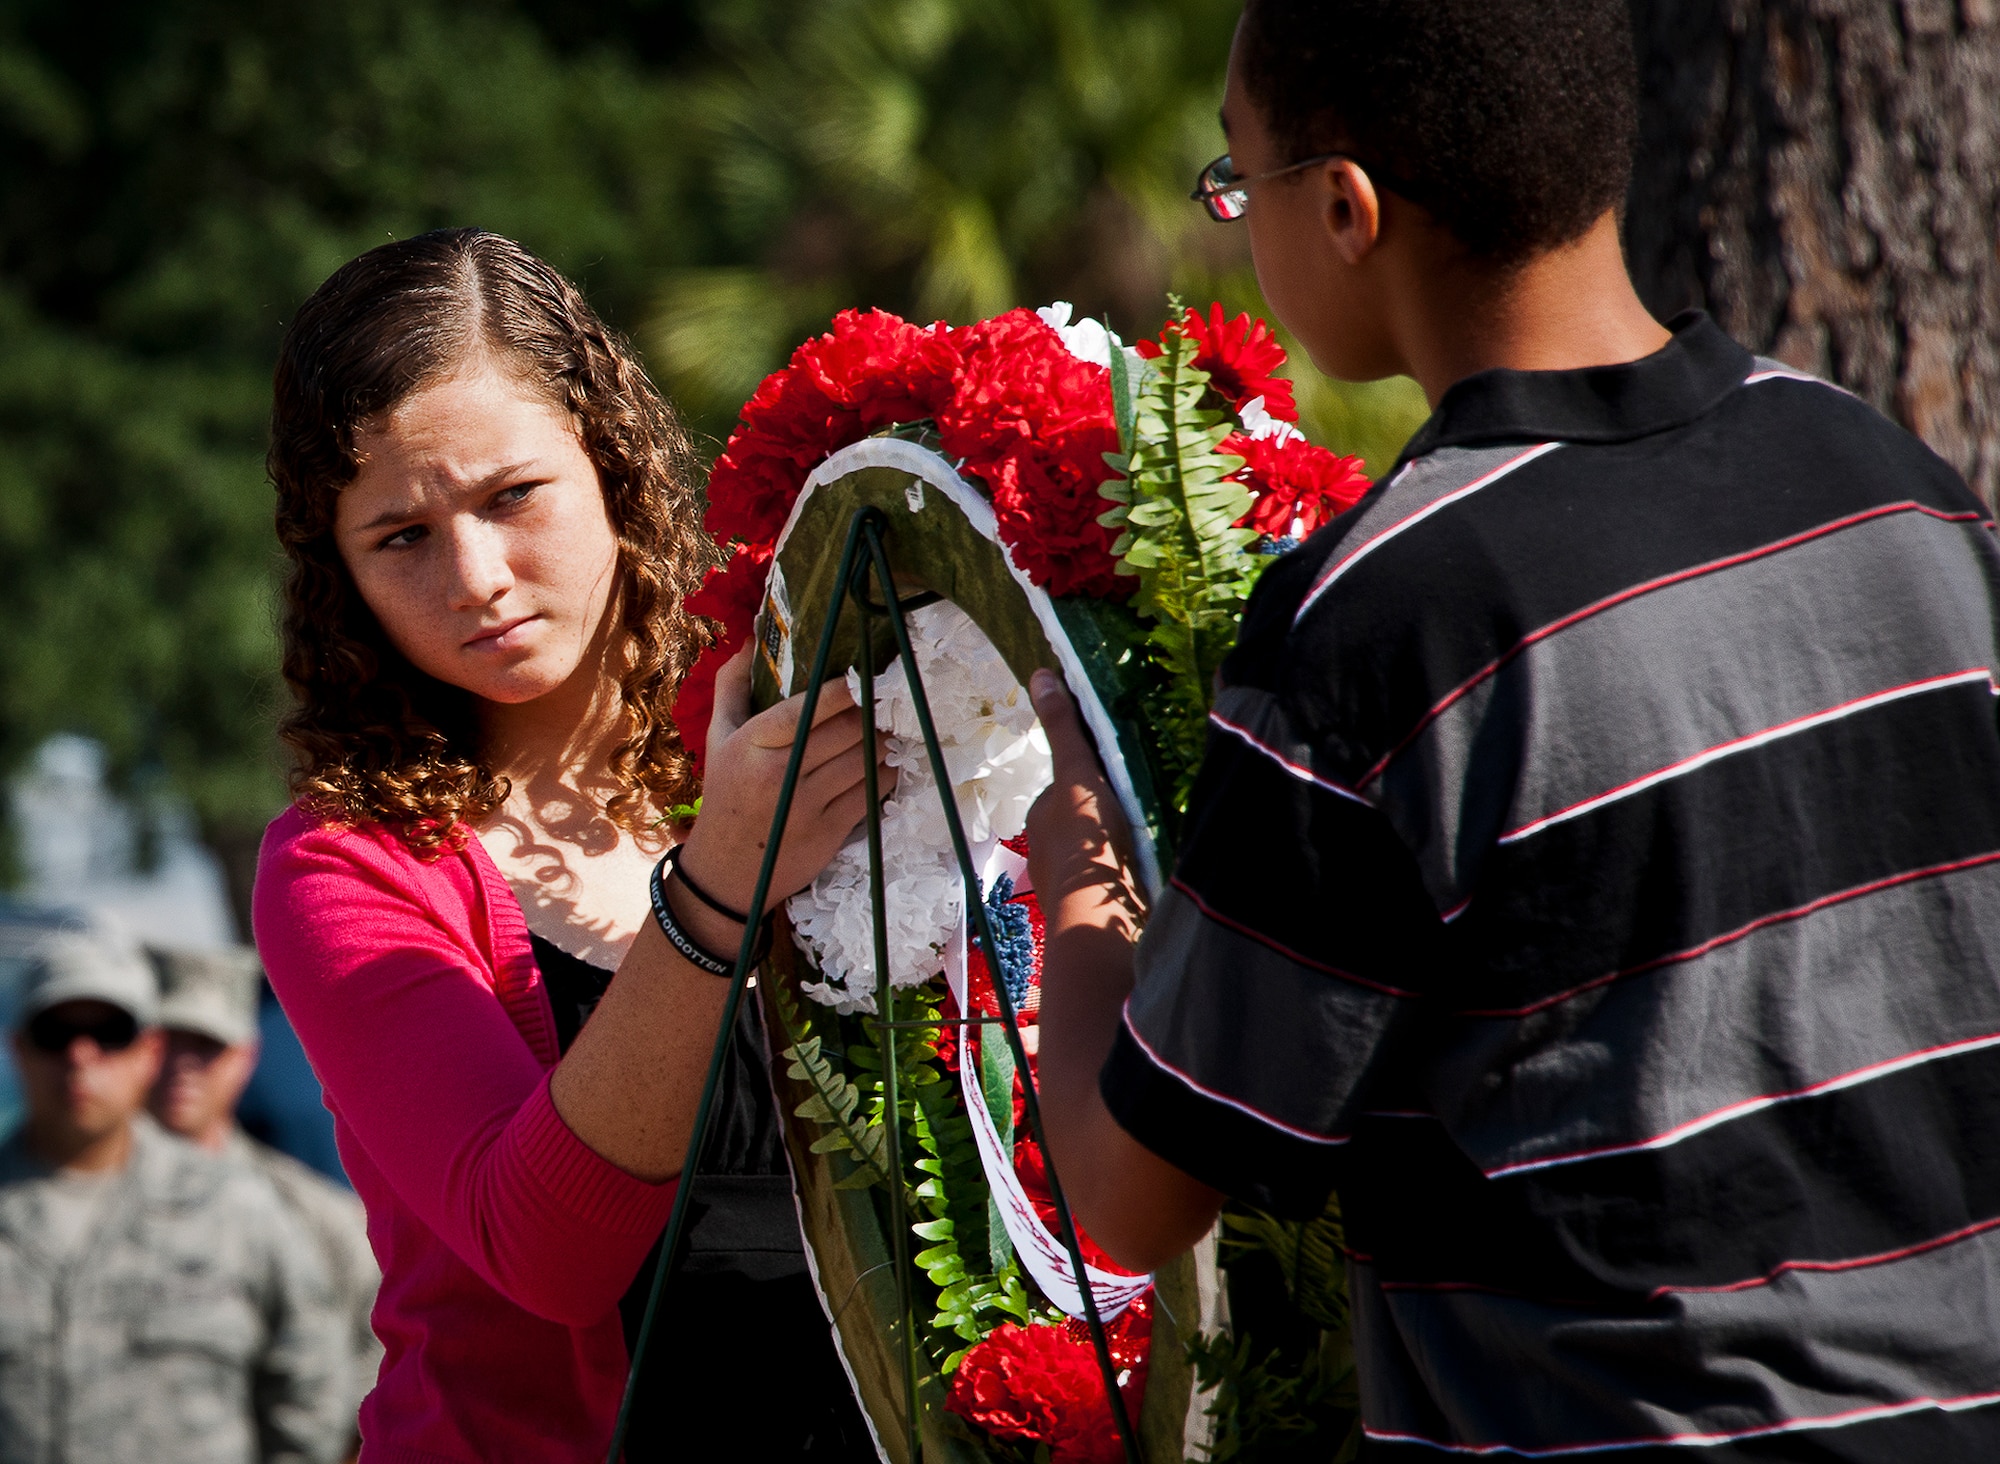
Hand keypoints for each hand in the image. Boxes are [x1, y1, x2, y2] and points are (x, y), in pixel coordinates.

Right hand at [676, 645, 893, 919]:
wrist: (727, 872)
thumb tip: (751, 639)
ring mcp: (808, 804)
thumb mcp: (718, 739)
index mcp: (752, 744)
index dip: (845, 689)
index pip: (809, 708)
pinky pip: (873, 792)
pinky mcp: (831, 831)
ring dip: (886, 740)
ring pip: (866, 759)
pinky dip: (887, 772)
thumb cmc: (725, 794)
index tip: (865, 673)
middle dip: (874, 711)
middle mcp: (779, 773)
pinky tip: (887, 761)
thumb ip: (732, 687)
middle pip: (848, 730)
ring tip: (892, 725)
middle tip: (889, 697)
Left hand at [1025, 669, 1139, 922]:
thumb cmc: (1087, 840)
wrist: (1099, 916)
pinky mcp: (1093, 907)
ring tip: (1156, 837)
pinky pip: (1112, 878)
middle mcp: (1047, 848)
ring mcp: (1069, 881)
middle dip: (1110, 814)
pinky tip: (1151, 869)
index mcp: (1043, 815)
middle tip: (1147, 806)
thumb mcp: (1078, 774)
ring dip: (1120, 845)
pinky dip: (1127, 872)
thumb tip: (1040, 674)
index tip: (1127, 778)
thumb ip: (1063, 729)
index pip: (1071, 786)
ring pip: (1098, 850)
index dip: (1097, 778)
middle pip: (1085, 818)